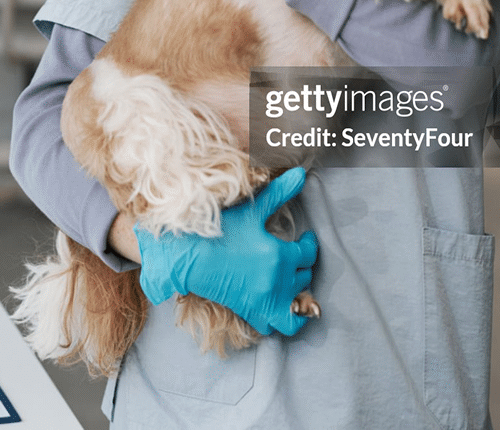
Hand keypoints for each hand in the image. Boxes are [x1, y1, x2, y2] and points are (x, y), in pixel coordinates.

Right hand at [134, 166, 317, 335]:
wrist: (190, 257)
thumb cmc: (220, 230)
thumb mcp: (253, 209)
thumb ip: (280, 192)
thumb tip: (301, 174)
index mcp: (279, 256)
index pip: (309, 253)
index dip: (310, 243)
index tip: (306, 238)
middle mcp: (276, 282)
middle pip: (304, 276)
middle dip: (303, 264)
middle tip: (297, 254)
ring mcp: (264, 301)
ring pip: (297, 303)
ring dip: (299, 292)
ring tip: (293, 280)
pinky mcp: (251, 312)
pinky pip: (278, 325)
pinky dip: (285, 318)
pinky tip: (281, 304)